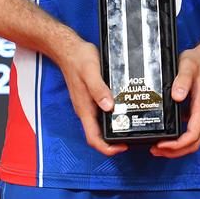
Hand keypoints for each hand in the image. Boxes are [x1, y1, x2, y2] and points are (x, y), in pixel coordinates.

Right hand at [55, 37, 127, 156]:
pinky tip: (123, 111)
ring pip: (100, 125)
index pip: (93, 138)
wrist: (68, 50)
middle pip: (97, 135)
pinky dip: (112, 117)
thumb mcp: (91, 72)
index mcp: (84, 108)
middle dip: (113, 143)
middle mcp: (85, 110)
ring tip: (130, 127)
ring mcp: (88, 105)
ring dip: (113, 130)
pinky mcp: (91, 98)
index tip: (121, 147)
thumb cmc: (78, 59)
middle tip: (131, 139)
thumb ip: (99, 89)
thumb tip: (109, 107)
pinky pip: (101, 114)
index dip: (107, 148)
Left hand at [151, 43, 199, 157]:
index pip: (192, 135)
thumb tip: (177, 96)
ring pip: (195, 140)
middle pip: (194, 144)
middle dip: (174, 151)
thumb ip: (182, 79)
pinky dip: (181, 139)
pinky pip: (194, 132)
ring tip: (160, 146)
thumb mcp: (188, 65)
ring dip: (178, 148)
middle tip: (156, 150)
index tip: (161, 144)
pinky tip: (169, 134)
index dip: (176, 145)